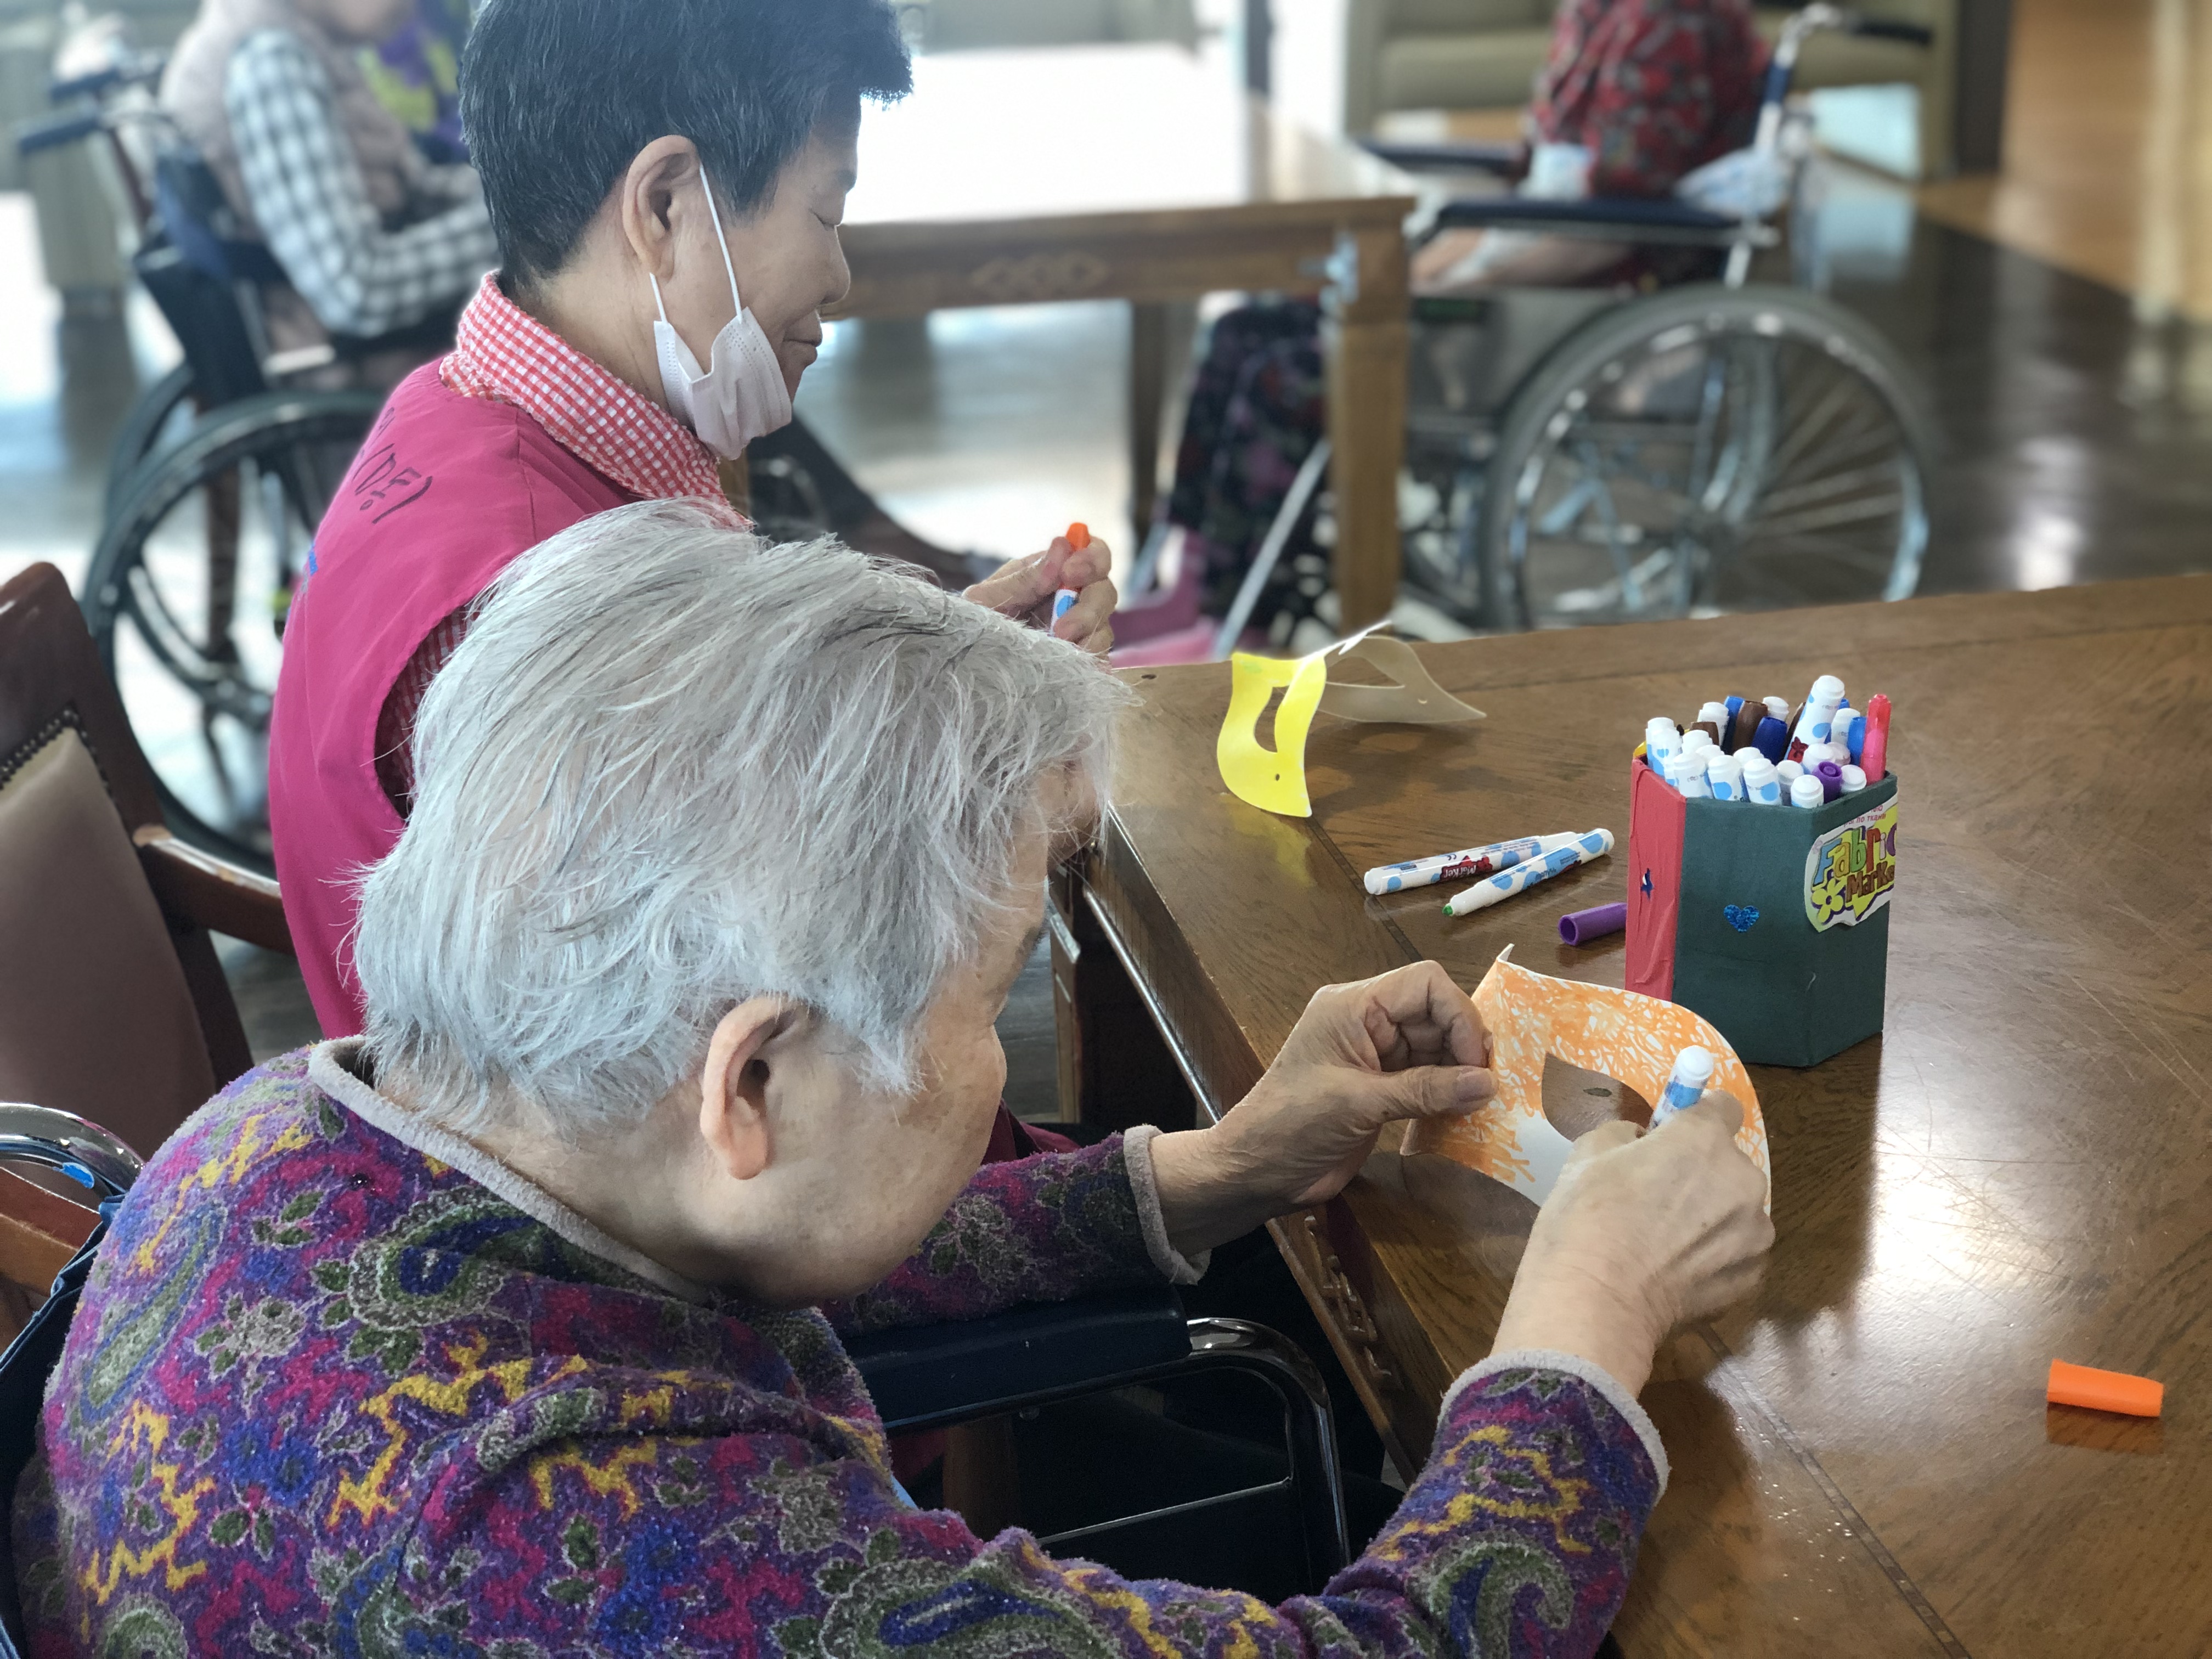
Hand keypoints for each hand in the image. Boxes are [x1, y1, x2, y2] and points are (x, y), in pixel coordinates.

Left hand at [964, 532, 1115, 657]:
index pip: (1090, 553)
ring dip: (1086, 635)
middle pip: (1104, 590)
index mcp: (1051, 573)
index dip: (1090, 558)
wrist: (965, 668)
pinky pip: (1098, 657)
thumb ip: (1023, 578)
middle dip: (1090, 605)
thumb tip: (1061, 548)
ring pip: (1104, 626)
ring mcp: (1078, 631)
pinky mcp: (1080, 660)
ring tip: (1058, 645)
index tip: (1070, 573)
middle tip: (1061, 627)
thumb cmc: (972, 624)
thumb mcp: (987, 598)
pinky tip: (1068, 663)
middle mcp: (1071, 599)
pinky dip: (1087, 658)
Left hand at [1149, 962, 1494, 1257]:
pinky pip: (1426, 1078)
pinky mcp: (1380, 1088)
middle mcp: (1366, 1022)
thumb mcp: (1359, 1104)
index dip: (1459, 1015)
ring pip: (1436, 1048)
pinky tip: (1464, 1114)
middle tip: (1487, 1089)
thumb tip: (1488, 1084)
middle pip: (1435, 1014)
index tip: (1476, 1063)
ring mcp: (1374, 1056)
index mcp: (1352, 1006)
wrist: (1255, 1172)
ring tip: (1481, 1105)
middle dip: (1465, 1046)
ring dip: (1460, 1073)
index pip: (1425, 984)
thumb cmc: (1292, 1126)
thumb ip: (1425, 1090)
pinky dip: (1447, 1093)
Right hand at [1491, 1091, 1772, 1395]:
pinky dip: (1713, 1258)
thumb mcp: (1588, 1154)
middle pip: (1730, 1164)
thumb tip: (1642, 1145)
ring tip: (1667, 1244)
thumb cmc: (1585, 1218)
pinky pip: (1736, 1254)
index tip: (1674, 1136)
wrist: (1595, 1301)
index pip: (1723, 1107)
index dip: (1697, 1118)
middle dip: (1702, 1173)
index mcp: (1703, 1140)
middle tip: (1658, 1198)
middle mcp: (1742, 1180)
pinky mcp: (1751, 1278)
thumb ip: (1626, 1136)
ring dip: (1713, 1218)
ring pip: (1737, 1211)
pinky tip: (1675, 1272)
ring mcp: (1754, 1233)